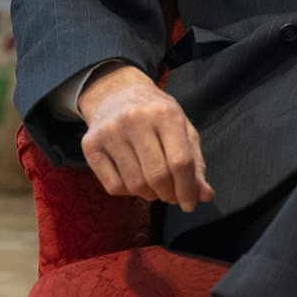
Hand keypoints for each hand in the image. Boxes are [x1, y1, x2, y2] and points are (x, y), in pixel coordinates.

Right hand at [77, 62, 212, 212]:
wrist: (116, 93)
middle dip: (169, 194)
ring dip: (150, 195)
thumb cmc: (156, 115)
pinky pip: (114, 187)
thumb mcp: (182, 129)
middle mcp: (135, 120)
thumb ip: (195, 162)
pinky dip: (129, 193)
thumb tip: (205, 196)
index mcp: (165, 113)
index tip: (190, 204)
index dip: (188, 189)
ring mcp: (110, 132)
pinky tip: (134, 179)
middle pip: (158, 176)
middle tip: (172, 196)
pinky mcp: (90, 145)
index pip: (180, 161)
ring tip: (155, 186)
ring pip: (135, 185)